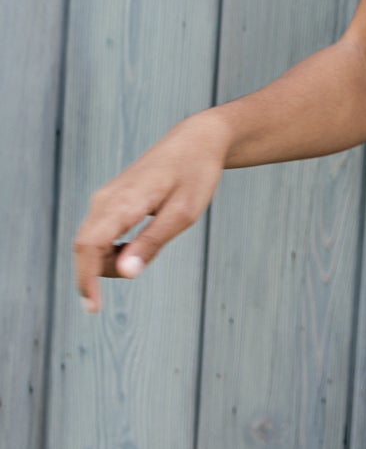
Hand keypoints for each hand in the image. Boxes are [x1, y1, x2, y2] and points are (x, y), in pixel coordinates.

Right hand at [73, 112, 230, 313]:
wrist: (196, 141)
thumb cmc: (194, 175)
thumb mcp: (183, 213)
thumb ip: (151, 243)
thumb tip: (125, 273)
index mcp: (124, 201)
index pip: (89, 246)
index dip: (86, 279)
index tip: (93, 308)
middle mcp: (106, 199)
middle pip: (85, 248)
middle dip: (98, 273)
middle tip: (139, 268)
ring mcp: (105, 198)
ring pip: (89, 242)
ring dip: (106, 261)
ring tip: (145, 251)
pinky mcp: (109, 200)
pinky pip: (97, 233)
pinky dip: (108, 250)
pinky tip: (132, 248)